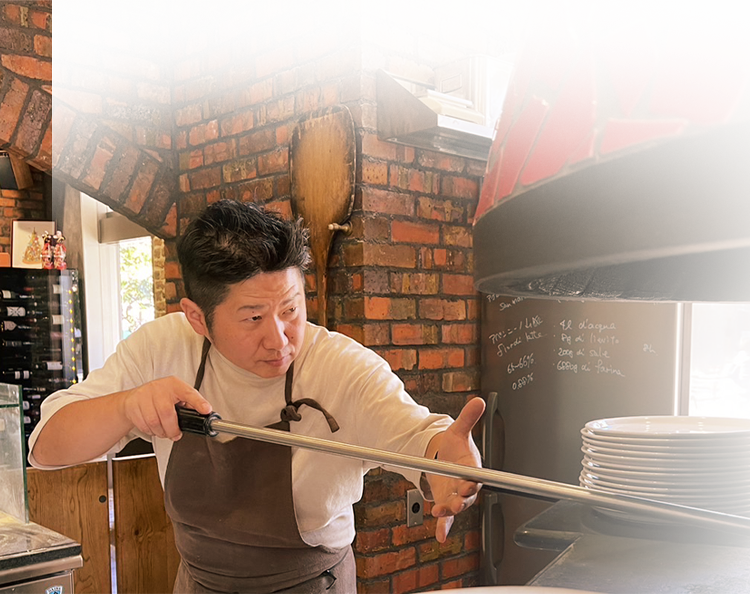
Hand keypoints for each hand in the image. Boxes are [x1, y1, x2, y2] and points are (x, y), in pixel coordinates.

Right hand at [120, 376, 211, 440]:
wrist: (134, 398)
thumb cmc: (160, 396)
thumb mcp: (176, 394)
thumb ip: (189, 403)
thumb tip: (203, 414)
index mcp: (174, 385)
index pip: (188, 393)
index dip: (198, 402)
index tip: (206, 410)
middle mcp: (159, 388)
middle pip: (167, 413)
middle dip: (173, 429)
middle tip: (176, 435)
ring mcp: (144, 396)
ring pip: (154, 422)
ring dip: (161, 432)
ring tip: (165, 431)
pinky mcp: (133, 406)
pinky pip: (144, 425)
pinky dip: (151, 431)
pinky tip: (154, 427)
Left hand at [428, 397, 484, 542]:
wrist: (446, 458)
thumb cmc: (455, 447)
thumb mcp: (458, 431)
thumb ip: (468, 418)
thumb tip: (477, 400)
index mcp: (472, 469)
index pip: (475, 477)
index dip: (472, 482)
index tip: (468, 484)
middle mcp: (466, 485)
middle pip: (467, 497)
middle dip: (461, 501)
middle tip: (453, 504)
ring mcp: (456, 496)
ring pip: (456, 507)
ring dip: (449, 513)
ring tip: (439, 513)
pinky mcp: (446, 503)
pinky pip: (446, 518)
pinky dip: (444, 527)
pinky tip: (441, 536)